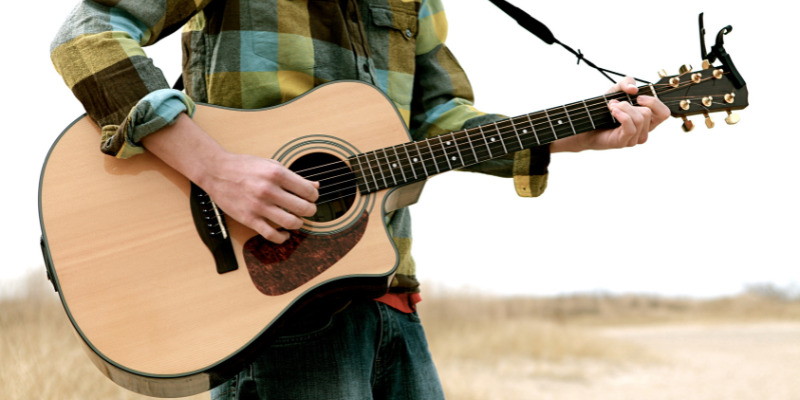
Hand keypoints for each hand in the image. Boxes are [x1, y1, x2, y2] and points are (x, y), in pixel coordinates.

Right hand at [200, 154, 319, 243]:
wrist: (216, 171)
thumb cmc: (244, 166)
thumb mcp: (271, 164)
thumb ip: (293, 176)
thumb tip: (315, 186)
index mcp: (276, 173)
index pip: (307, 190)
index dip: (314, 196)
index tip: (311, 197)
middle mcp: (268, 190)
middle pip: (303, 208)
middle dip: (310, 211)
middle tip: (308, 209)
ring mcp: (258, 206)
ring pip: (290, 223)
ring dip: (299, 224)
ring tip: (297, 220)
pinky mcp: (248, 219)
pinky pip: (271, 235)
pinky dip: (282, 237)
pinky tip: (285, 233)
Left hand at [550, 76, 670, 152]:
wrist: (585, 124)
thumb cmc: (603, 110)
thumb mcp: (616, 90)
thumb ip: (627, 83)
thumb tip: (634, 89)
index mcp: (648, 120)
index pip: (665, 113)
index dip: (654, 102)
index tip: (638, 97)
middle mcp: (643, 131)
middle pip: (648, 113)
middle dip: (630, 103)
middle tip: (615, 103)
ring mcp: (634, 139)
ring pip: (640, 119)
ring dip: (623, 108)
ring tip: (611, 107)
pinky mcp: (623, 142)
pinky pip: (630, 127)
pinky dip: (622, 115)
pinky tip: (613, 111)